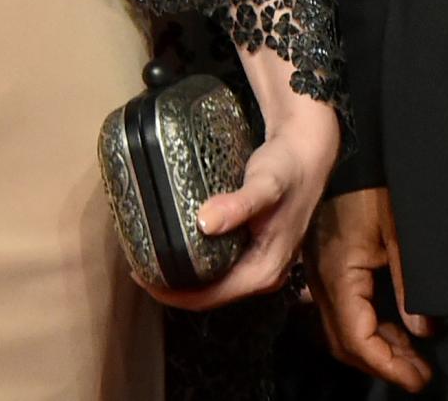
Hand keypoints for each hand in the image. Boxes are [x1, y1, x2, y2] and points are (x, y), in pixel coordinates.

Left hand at [143, 87, 340, 312]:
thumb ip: (238, 205)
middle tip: (140, 266)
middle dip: (174, 286)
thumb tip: (205, 223)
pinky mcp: (256, 246)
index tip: (140, 276)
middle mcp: (263, 273)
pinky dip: (196, 260)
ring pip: (215, 280)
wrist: (308, 149)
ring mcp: (261, 261)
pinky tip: (179, 242)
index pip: (210, 298)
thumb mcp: (265, 185)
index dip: (172, 293)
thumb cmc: (287, 168)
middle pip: (210, 294)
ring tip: (153, 256)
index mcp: (264, 271)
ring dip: (184, 274)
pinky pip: (220, 265)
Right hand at [307, 186, 433, 390]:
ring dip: (376, 348)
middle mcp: (322, 282)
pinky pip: (344, 311)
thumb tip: (424, 333)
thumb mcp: (399, 235)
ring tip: (414, 358)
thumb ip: (408, 286)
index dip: (388, 365)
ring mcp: (321, 275)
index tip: (418, 378)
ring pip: (343, 331)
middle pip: (346, 343)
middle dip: (383, 363)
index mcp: (339, 275)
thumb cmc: (372, 187)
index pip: (358, 337)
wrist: (344, 152)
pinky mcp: (326, 268)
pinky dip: (368, 328)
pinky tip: (395, 331)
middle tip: (420, 374)